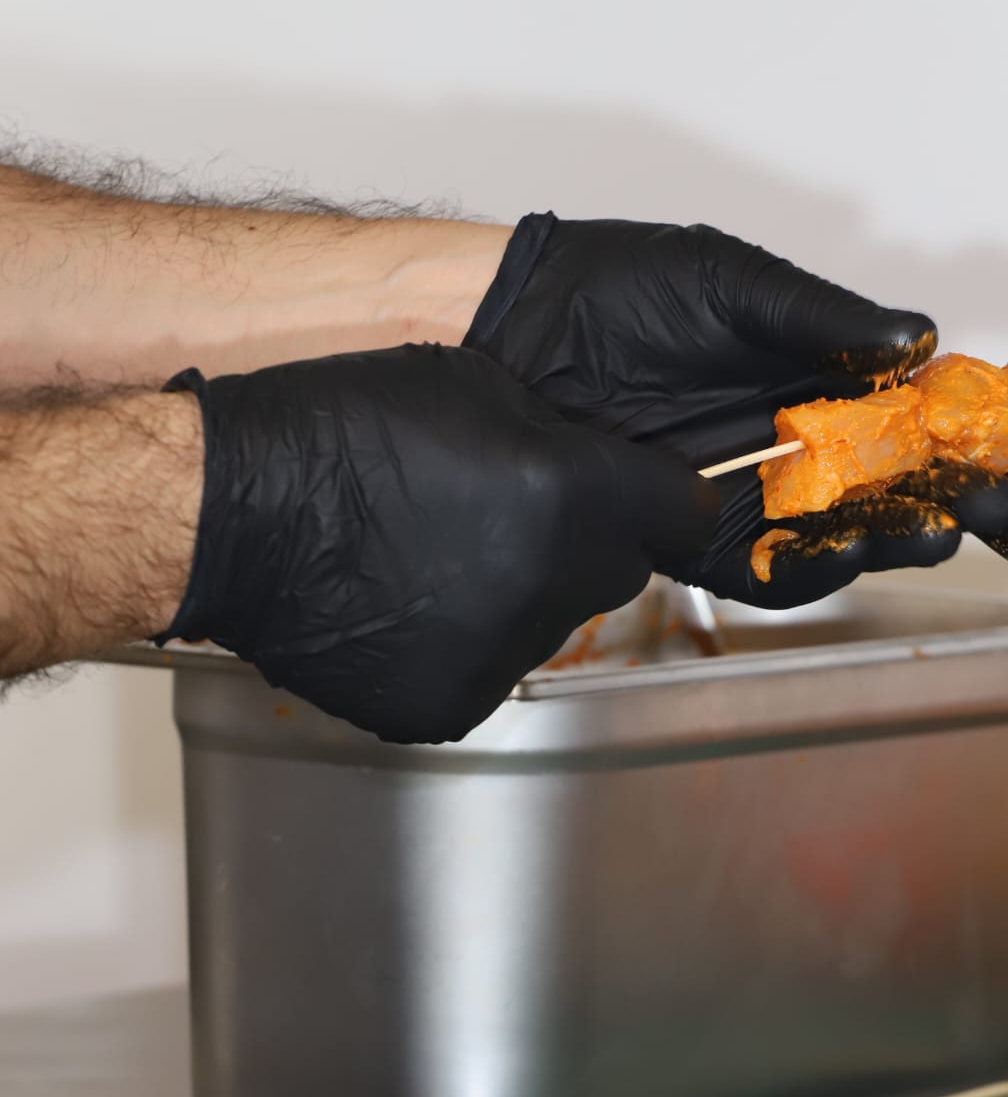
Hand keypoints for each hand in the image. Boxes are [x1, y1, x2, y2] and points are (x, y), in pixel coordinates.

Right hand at [160, 345, 719, 743]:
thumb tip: (620, 473)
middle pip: (620, 568)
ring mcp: (502, 653)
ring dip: (522, 593)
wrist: (231, 512)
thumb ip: (572, 442)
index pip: (686, 513)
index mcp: (574, 497)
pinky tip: (411, 603)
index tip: (653, 496)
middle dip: (589, 542)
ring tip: (442, 556)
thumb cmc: (345, 429)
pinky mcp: (450, 704)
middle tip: (517, 515)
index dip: (670, 499)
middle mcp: (553, 583)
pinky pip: (489, 669)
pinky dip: (463, 643)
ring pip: (552, 622)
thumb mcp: (483, 392)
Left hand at [462, 214, 1007, 606]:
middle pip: (921, 491)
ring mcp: (758, 494)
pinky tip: (848, 551)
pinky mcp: (700, 536)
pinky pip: (771, 569)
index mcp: (830, 376)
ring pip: (858, 536)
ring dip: (909, 540)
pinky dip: (814, 568)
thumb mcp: (730, 285)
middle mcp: (807, 442)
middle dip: (990, 518)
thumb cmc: (614, 289)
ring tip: (946, 532)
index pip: (937, 419)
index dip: (999, 452)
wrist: (507, 332)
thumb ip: (823, 320)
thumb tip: (921, 340)